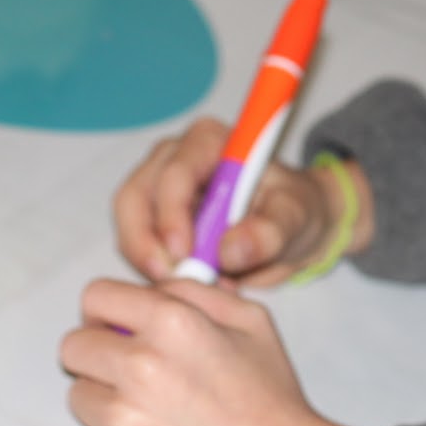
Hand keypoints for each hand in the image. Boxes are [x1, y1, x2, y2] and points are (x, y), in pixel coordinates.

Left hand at [62, 278, 381, 425]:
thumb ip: (195, 292)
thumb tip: (152, 289)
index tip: (118, 323)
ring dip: (106, 396)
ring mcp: (121, 419)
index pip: (95, 297)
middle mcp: (139, 367)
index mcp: (172, 323)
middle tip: (132, 365)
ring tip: (154, 407)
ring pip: (79, 394)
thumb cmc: (268, 397)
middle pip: (74, 345)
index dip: (108, 308)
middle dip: (99, 350)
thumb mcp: (251, 321)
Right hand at [113, 116, 342, 287]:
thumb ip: (269, 232)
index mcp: (211, 142)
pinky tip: (187, 282)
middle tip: (173, 279)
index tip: (185, 255)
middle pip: (135, 197)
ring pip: (129, 225)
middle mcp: (176, 156)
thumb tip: (228, 251)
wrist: (291, 226)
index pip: (174, 174)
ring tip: (191, 283)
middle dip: (147, 243)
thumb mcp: (295, 218)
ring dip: (150, 260)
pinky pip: (136, 246)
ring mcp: (159, 186)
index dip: (171, 216)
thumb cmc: (293, 209)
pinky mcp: (152, 218)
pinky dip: (155, 268)